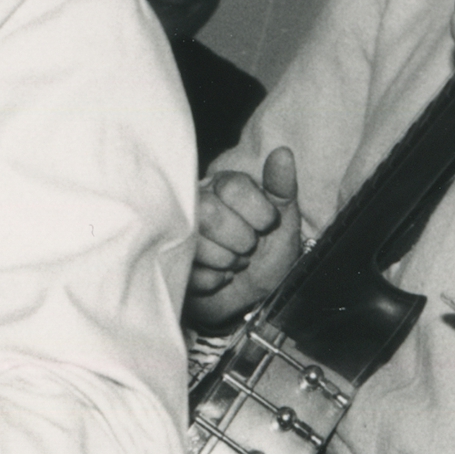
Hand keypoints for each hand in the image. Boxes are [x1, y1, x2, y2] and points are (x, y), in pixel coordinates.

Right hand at [186, 146, 300, 328]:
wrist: (253, 300)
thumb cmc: (268, 257)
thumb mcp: (284, 223)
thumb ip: (282, 188)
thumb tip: (283, 153)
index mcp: (223, 187)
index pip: (233, 187)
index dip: (258, 212)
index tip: (266, 225)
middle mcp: (196, 203)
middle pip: (209, 213)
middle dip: (240, 240)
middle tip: (247, 247)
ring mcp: (179, 231)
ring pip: (197, 244)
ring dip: (227, 262)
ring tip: (233, 262)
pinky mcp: (170, 260)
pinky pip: (191, 271)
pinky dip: (213, 280)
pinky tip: (217, 276)